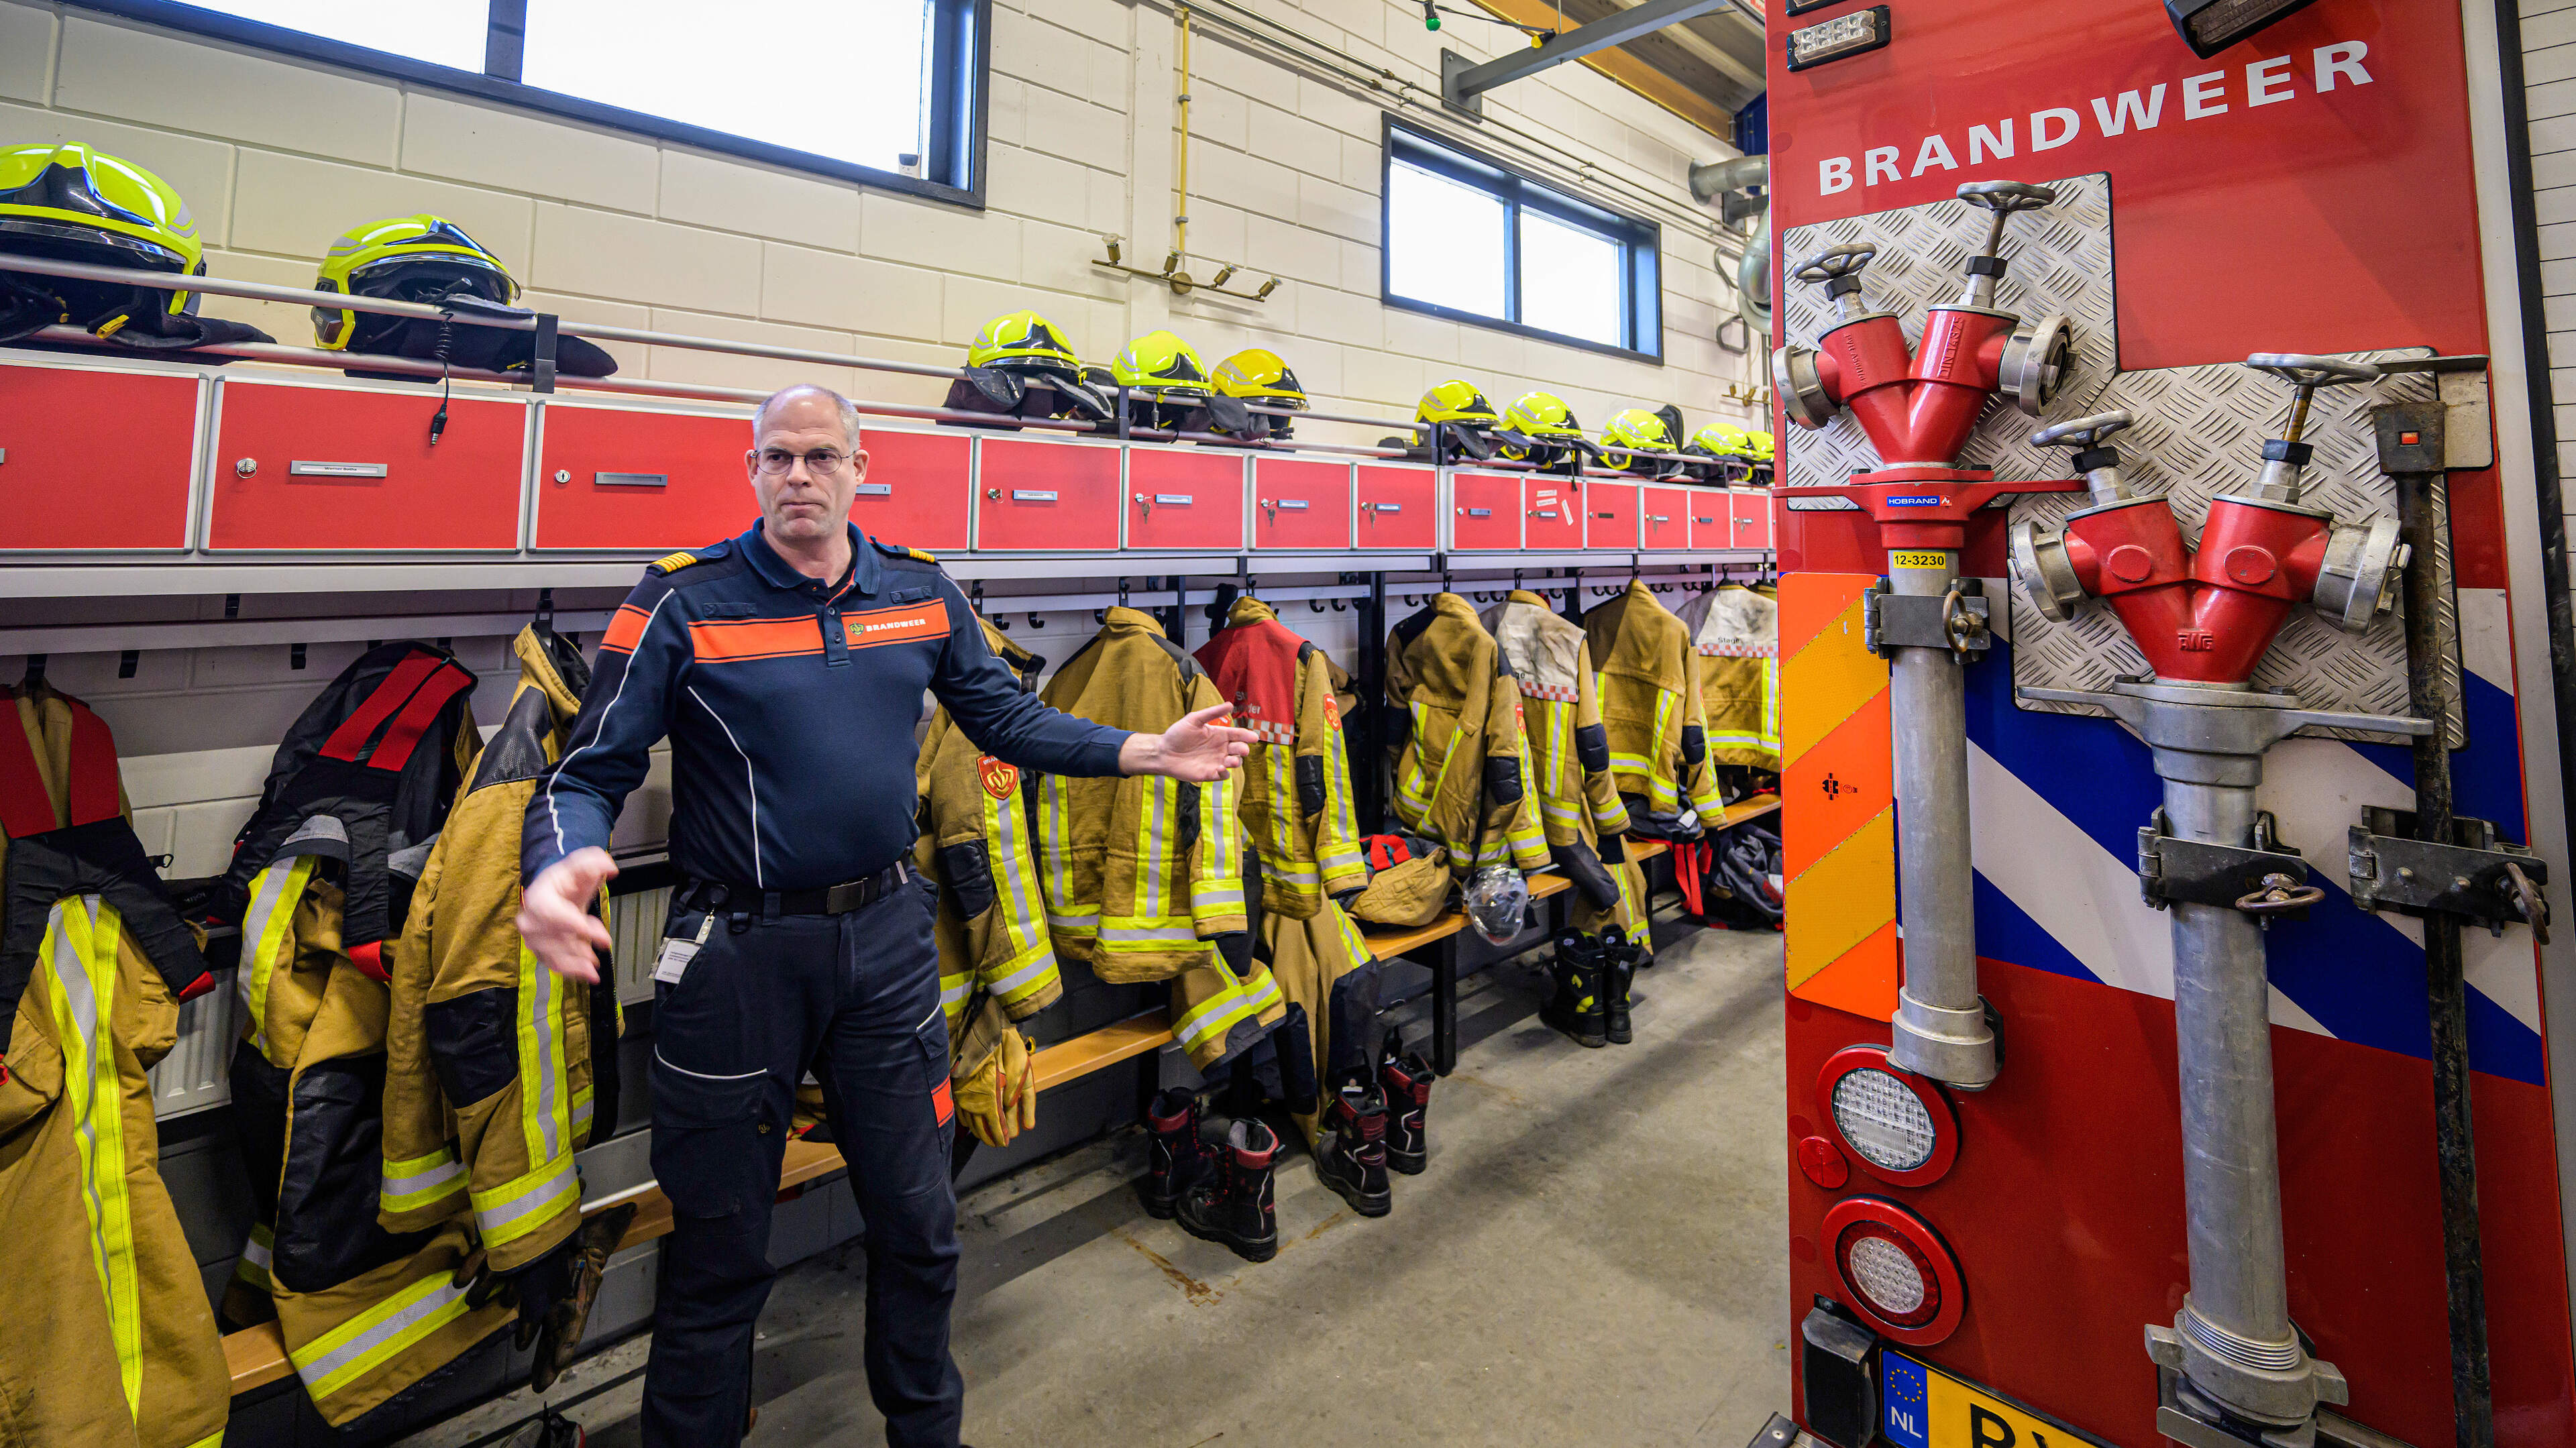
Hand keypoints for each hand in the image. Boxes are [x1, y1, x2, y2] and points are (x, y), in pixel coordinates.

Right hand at [517, 848, 617, 983]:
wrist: (553, 896)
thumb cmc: (566, 883)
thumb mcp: (579, 868)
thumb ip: (593, 863)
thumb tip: (609, 867)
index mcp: (538, 897)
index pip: (552, 914)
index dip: (573, 925)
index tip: (594, 934)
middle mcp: (529, 920)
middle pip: (553, 938)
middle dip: (578, 944)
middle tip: (603, 942)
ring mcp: (533, 939)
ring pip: (554, 955)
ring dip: (577, 961)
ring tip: (594, 963)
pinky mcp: (540, 952)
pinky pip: (555, 965)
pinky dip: (572, 972)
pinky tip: (589, 975)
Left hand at [1119, 702, 1255, 781]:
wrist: (1163, 752)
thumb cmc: (1177, 734)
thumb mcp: (1194, 719)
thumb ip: (1212, 713)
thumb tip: (1230, 704)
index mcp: (1219, 734)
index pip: (1238, 734)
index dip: (1247, 736)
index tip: (1254, 737)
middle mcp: (1220, 748)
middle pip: (1239, 749)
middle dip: (1243, 749)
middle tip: (1242, 750)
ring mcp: (1216, 761)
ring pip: (1234, 763)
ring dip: (1236, 762)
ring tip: (1231, 760)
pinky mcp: (1209, 774)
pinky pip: (1223, 776)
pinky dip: (1225, 773)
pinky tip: (1220, 768)